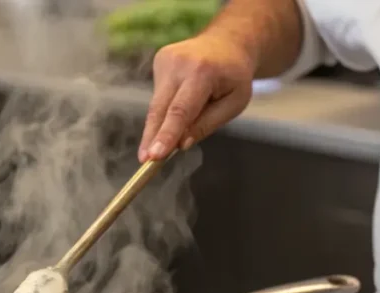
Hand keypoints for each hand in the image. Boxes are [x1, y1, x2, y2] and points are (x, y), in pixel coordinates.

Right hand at [139, 33, 255, 161]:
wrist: (228, 42)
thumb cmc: (234, 77)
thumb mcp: (233, 104)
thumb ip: (207, 124)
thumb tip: (181, 144)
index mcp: (202, 72)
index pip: (181, 111)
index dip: (166, 135)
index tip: (154, 156)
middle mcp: (179, 62)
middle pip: (161, 109)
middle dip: (152, 137)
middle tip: (145, 162)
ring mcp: (166, 59)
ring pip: (156, 104)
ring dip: (156, 128)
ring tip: (155, 148)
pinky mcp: (159, 61)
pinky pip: (159, 97)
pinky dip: (163, 112)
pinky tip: (174, 112)